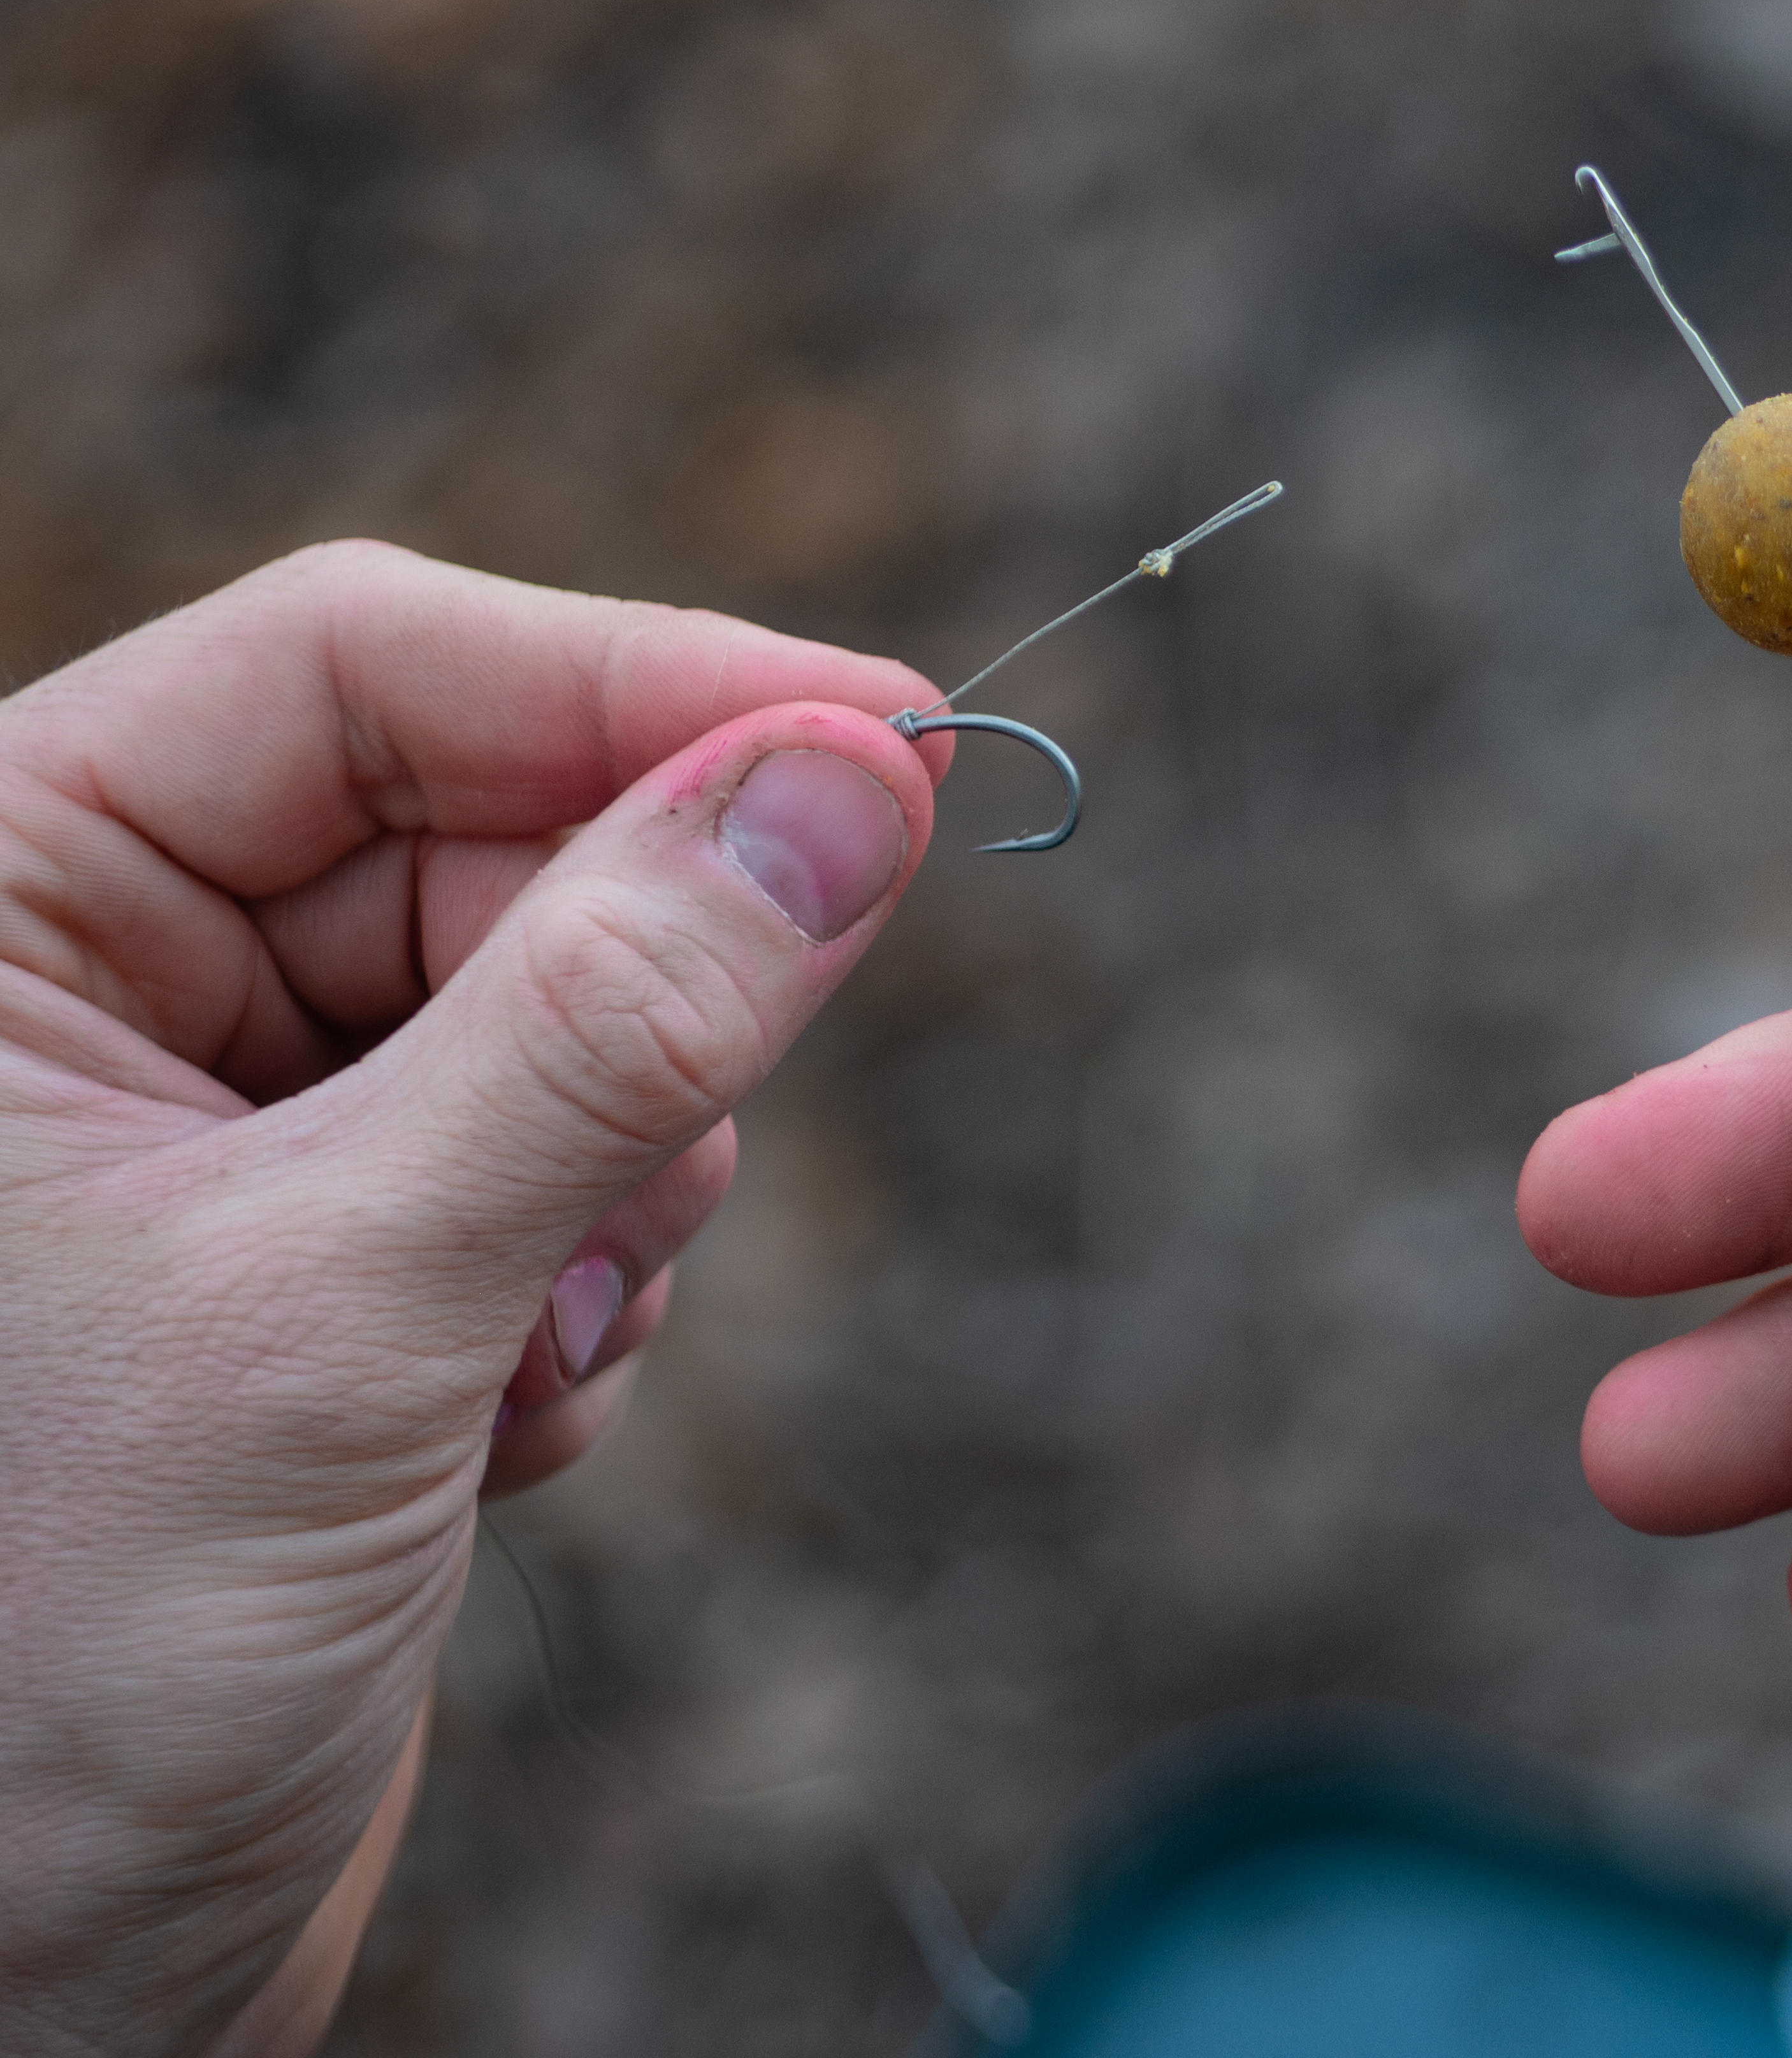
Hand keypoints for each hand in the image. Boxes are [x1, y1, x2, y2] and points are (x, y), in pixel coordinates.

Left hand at [0, 542, 947, 2054]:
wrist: (27, 1997)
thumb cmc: (46, 1665)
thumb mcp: (348, 1309)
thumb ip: (607, 1027)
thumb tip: (853, 790)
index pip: (363, 673)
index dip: (641, 681)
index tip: (899, 741)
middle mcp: (100, 984)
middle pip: (486, 834)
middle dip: (626, 1002)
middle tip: (673, 1166)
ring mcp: (231, 1126)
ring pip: (560, 1012)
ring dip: (612, 1182)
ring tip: (522, 1357)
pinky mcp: (341, 1261)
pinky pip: (565, 1170)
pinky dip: (587, 1292)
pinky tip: (493, 1434)